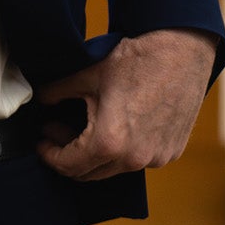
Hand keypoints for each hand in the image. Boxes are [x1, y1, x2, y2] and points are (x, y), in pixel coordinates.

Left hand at [36, 28, 218, 180]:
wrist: (183, 50)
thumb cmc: (138, 60)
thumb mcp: (89, 74)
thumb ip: (57, 92)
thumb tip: (41, 100)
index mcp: (109, 142)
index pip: (68, 166)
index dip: (50, 155)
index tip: (42, 143)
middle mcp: (134, 158)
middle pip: (89, 174)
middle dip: (69, 155)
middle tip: (57, 130)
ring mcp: (156, 158)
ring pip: (114, 168)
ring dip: (96, 153)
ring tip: (88, 125)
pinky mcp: (172, 152)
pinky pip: (139, 159)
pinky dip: (123, 149)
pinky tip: (119, 125)